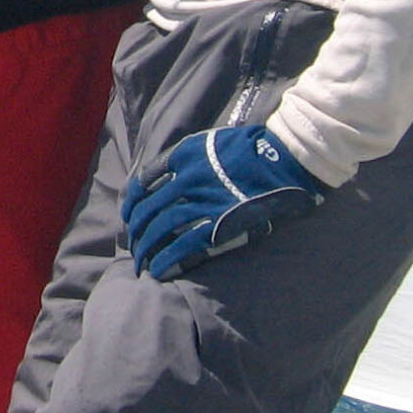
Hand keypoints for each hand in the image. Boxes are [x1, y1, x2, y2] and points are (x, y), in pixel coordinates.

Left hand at [121, 123, 324, 280]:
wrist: (283, 159)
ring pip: (161, 227)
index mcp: (183, 156)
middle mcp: (187, 179)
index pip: (145, 180)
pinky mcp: (219, 224)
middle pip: (149, 208)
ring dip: (147, 247)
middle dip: (136, 230)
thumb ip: (189, 156)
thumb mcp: (211, 142)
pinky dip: (167, 258)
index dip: (133, 201)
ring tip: (140, 263)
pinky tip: (158, 270)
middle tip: (132, 245)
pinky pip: (184, 244)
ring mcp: (202, 202)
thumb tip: (172, 174)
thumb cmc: (251, 149)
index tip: (129, 215)